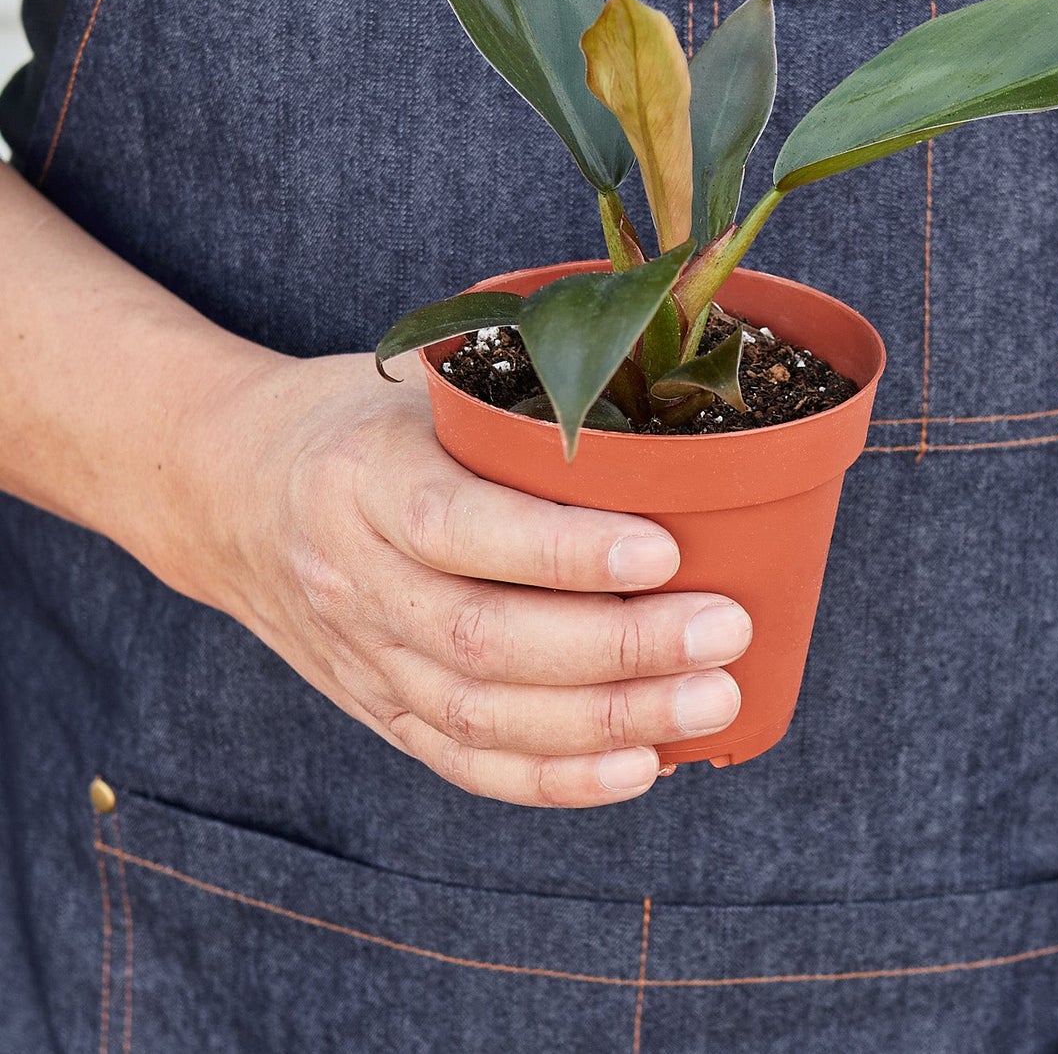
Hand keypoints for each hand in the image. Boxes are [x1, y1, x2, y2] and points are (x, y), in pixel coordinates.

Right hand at [166, 352, 752, 807]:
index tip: (665, 549)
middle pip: (483, 638)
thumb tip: (670, 410)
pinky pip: (464, 761)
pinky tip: (641, 768)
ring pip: (482, 714)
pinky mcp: (377, 708)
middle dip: (619, 647)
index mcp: (364, 476)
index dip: (563, 550)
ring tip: (711, 700)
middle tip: (725, 628)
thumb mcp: (420, 380)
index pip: (459, 527)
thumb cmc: (361, 419)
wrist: (229, 488)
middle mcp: (354, 577)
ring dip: (608, 721)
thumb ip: (517, 401)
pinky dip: (556, 779)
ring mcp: (361, 655)